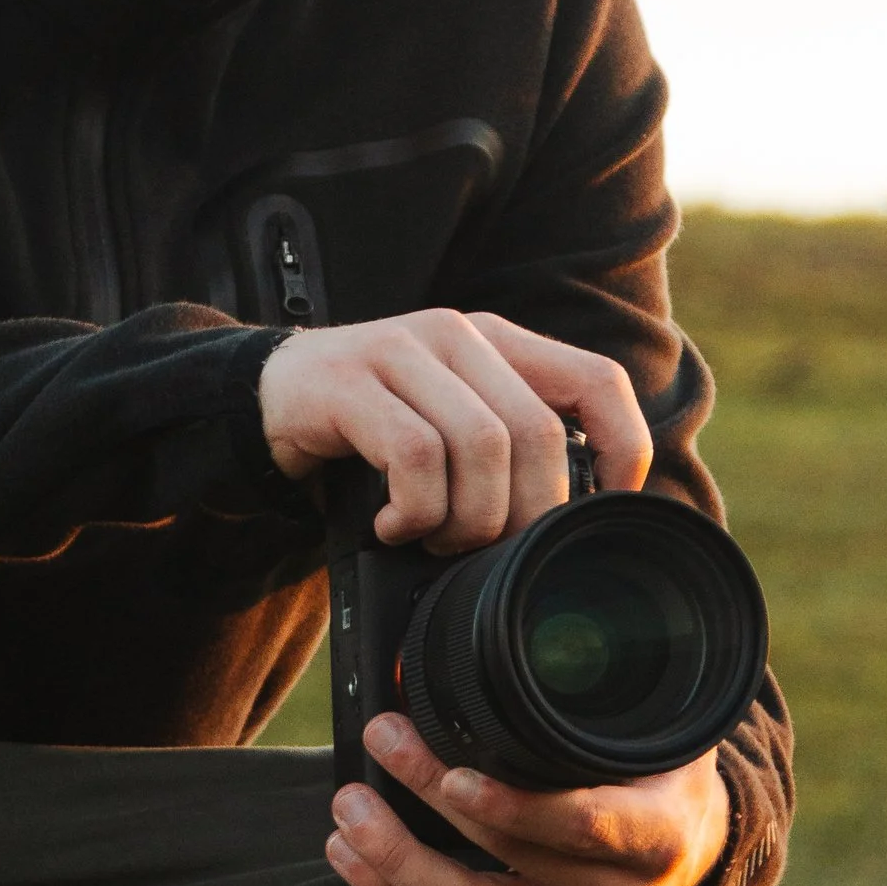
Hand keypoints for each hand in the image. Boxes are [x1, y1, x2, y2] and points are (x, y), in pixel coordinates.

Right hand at [258, 307, 649, 547]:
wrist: (265, 401)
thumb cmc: (372, 431)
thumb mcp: (452, 427)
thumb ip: (509, 450)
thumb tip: (577, 526)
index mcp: (499, 343)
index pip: (598, 381)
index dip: (621, 449)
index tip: (600, 511)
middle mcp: (458, 335)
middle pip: (537, 433)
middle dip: (522, 514)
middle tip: (487, 550)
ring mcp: (401, 350)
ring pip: (481, 446)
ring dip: (464, 520)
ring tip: (432, 540)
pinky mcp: (350, 381)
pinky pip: (415, 456)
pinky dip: (415, 511)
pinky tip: (394, 527)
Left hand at [326, 709, 729, 885]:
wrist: (688, 856)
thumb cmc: (660, 777)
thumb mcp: (659, 731)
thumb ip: (613, 687)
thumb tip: (551, 613)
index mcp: (655, 837)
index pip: (583, 827)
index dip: (514, 807)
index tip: (455, 775)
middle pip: (505, 859)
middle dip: (429, 798)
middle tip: (382, 738)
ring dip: (393, 859)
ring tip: (346, 808)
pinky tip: (351, 856)